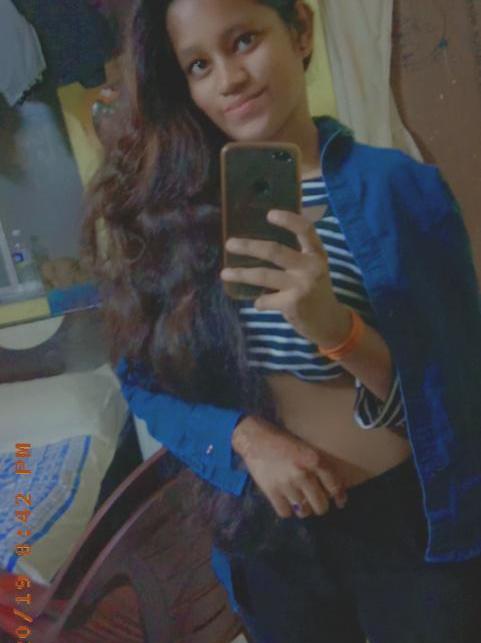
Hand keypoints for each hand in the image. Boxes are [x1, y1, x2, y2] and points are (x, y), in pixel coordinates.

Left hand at [220, 209, 350, 346]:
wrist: (329, 322)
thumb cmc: (315, 289)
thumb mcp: (313, 268)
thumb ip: (296, 255)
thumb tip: (258, 245)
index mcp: (316, 254)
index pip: (306, 230)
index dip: (289, 220)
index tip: (269, 214)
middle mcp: (311, 267)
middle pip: (274, 251)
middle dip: (249, 246)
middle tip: (229, 244)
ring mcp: (302, 285)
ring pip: (263, 275)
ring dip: (241, 274)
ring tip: (225, 274)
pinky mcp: (293, 303)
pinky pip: (266, 299)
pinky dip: (259, 302)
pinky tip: (259, 303)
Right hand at [232, 415, 347, 518]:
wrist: (254, 438)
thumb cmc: (282, 440)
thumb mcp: (305, 447)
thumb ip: (317, 465)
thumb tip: (331, 487)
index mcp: (314, 459)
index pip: (334, 487)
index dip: (339, 497)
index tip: (339, 502)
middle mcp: (302, 474)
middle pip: (321, 506)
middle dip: (321, 506)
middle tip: (316, 501)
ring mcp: (286, 484)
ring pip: (304, 511)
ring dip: (304, 508)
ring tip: (300, 501)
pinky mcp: (271, 491)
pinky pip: (285, 512)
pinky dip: (287, 509)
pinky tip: (286, 501)